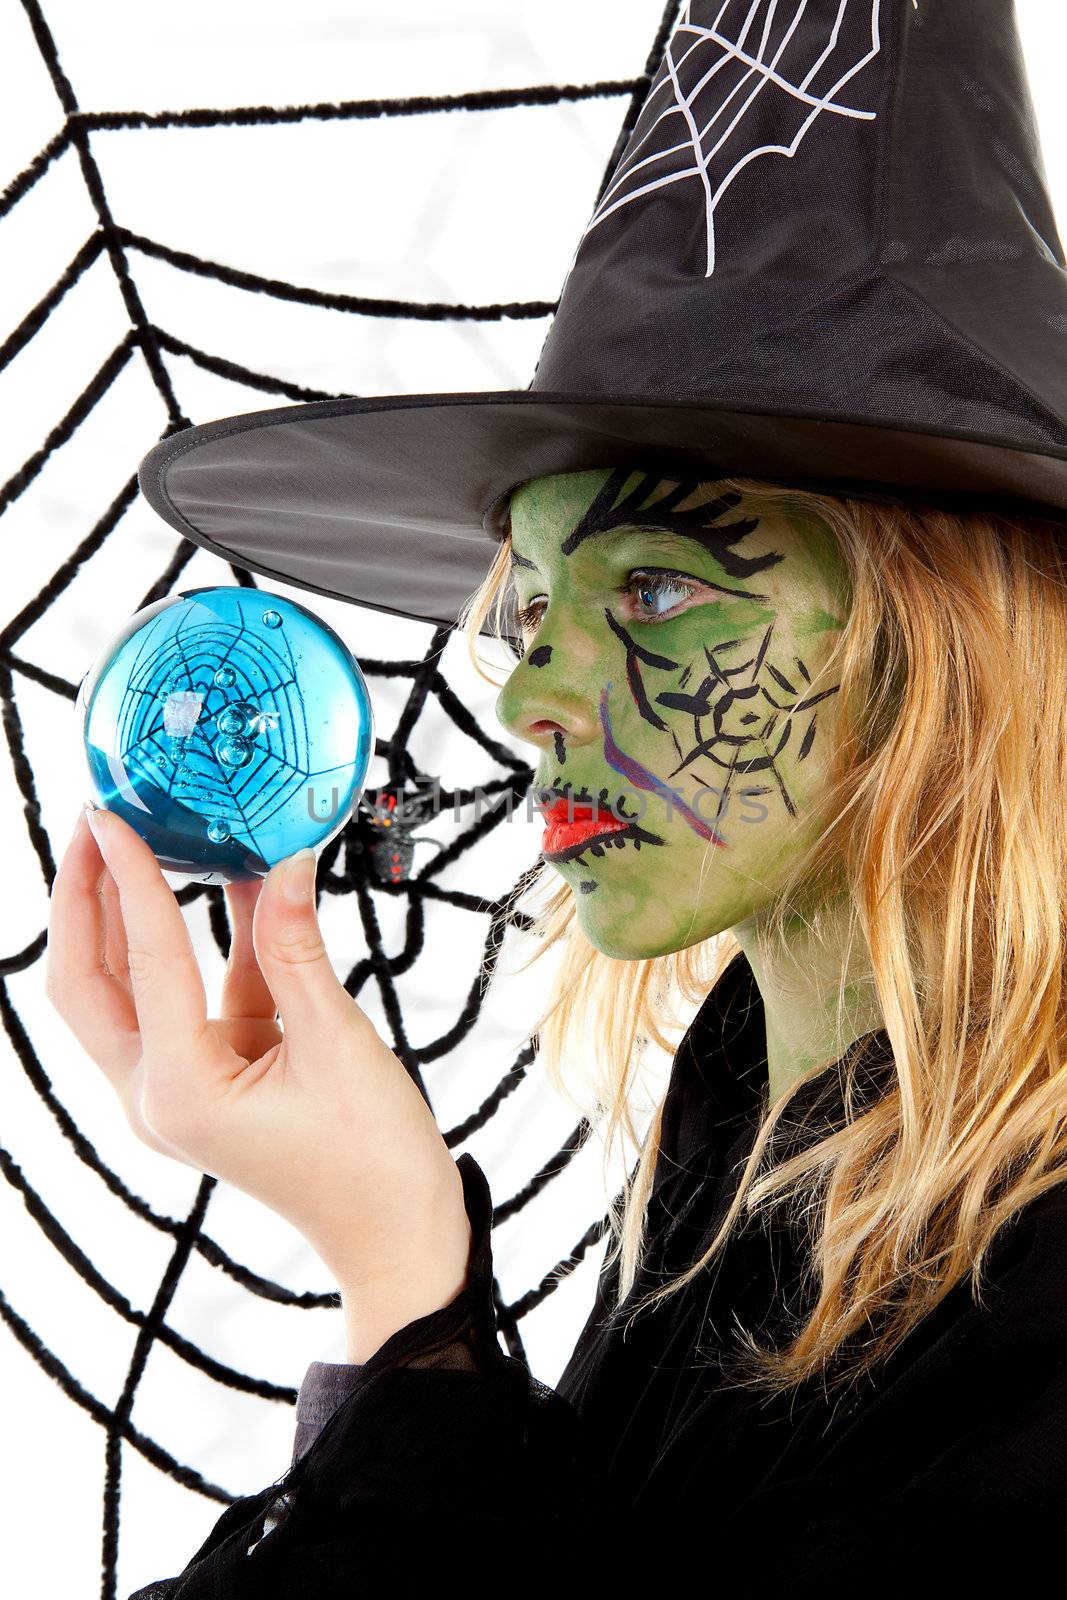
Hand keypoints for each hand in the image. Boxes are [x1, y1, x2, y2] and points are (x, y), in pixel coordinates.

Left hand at [45, 808, 470, 1345]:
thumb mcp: (337, 1043)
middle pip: (90, 981)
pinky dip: (208, 942)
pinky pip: (195, 995)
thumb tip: (285, 862)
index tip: (117, 814)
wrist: (396, 1233)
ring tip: (144, 837)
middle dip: (87, 899)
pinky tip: (232, 883)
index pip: (146, 961)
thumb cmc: (370, 1160)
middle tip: (100, 820)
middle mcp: (156, 1094)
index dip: (132, 880)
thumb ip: (297, 949)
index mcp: (178, 1092)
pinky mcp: (208, 1077)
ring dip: (133, 916)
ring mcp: (177, 1088)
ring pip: (129, 987)